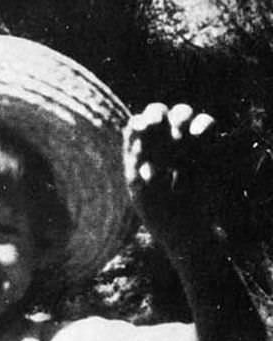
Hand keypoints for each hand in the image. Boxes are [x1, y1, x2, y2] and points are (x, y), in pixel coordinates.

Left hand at [123, 102, 215, 225]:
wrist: (184, 228)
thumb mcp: (140, 190)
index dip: (138, 124)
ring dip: (180, 117)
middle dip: (156, 114)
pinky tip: (196, 137)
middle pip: (158, 111)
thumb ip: (137, 164)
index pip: (136, 124)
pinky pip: (206, 123)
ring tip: (177, 135)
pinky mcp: (205, 146)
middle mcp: (158, 139)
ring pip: (182, 112)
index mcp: (138, 148)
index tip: (140, 130)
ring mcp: (183, 140)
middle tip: (155, 123)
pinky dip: (202, 127)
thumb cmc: (155, 211)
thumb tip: (134, 139)